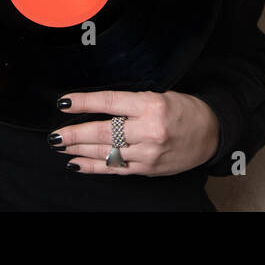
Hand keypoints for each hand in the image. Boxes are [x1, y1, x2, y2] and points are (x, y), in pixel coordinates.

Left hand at [49, 90, 219, 175]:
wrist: (210, 133)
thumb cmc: (183, 109)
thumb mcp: (158, 95)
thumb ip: (129, 102)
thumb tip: (94, 106)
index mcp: (151, 105)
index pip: (109, 102)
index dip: (84, 102)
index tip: (64, 103)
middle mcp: (149, 130)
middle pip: (103, 132)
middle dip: (74, 133)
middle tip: (54, 134)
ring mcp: (148, 153)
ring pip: (105, 152)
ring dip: (79, 149)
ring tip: (60, 145)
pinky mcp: (147, 169)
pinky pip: (114, 168)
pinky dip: (93, 166)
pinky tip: (76, 163)